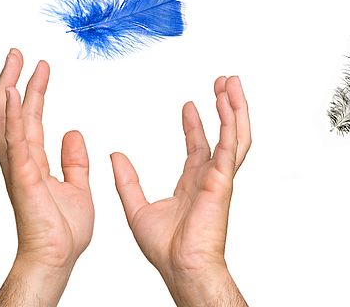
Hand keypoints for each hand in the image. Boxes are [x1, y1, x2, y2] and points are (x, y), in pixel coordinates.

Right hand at [0, 49, 93, 306]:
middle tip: (18, 54)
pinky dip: (12, 116)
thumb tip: (73, 133)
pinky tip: (13, 95)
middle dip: (10, 81)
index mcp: (32, 161)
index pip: (28, 118)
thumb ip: (74, 160)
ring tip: (14, 64)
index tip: (38, 67)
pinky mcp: (24, 176)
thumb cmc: (62, 232)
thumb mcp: (78, 186)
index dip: (31, 91)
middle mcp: (20, 160)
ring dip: (8, 90)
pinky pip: (15, 140)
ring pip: (5, 121)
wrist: (57, 257)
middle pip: (8, 113)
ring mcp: (19, 167)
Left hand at [111, 76, 250, 306]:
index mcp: (193, 183)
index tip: (188, 105)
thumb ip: (127, 181)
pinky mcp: (223, 179)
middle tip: (222, 83)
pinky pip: (230, 145)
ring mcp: (220, 177)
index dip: (194, 124)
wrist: (180, 266)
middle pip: (224, 134)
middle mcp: (210, 176)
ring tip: (231, 83)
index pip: (198, 146)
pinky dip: (231, 122)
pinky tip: (228, 103)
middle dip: (224, 107)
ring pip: (235, 134)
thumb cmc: (166, 249)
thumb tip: (114, 157)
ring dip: (235, 107)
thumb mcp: (136, 208)